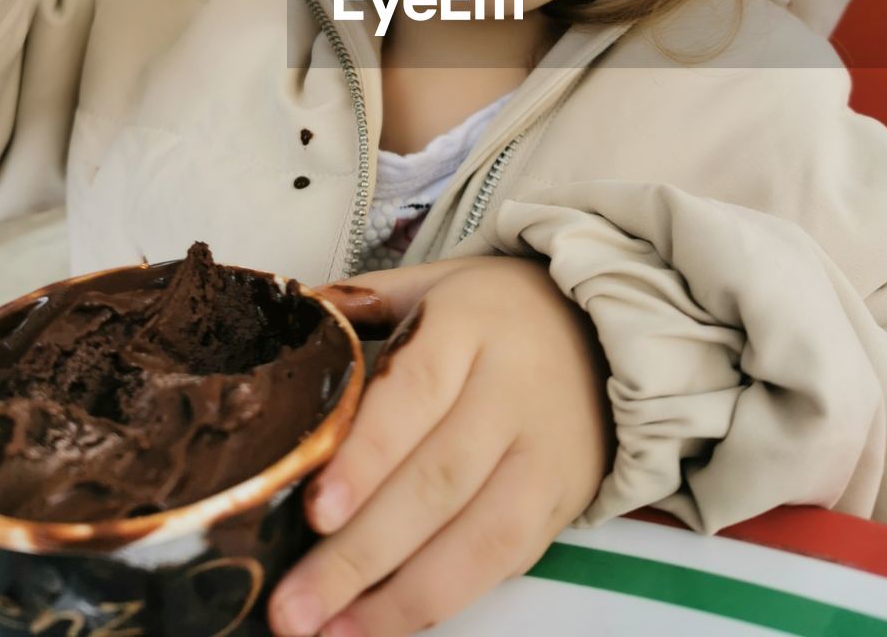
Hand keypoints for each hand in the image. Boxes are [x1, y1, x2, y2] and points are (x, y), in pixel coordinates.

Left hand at [267, 254, 613, 636]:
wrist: (601, 328)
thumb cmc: (493, 310)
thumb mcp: (431, 284)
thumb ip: (359, 305)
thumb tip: (285, 323)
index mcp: (467, 323)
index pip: (415, 392)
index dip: (367, 456)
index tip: (316, 511)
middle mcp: (511, 388)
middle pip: (438, 479)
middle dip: (362, 551)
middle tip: (293, 606)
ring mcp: (543, 451)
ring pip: (479, 536)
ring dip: (401, 598)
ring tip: (329, 631)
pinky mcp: (563, 500)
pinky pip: (505, 561)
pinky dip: (445, 599)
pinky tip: (383, 622)